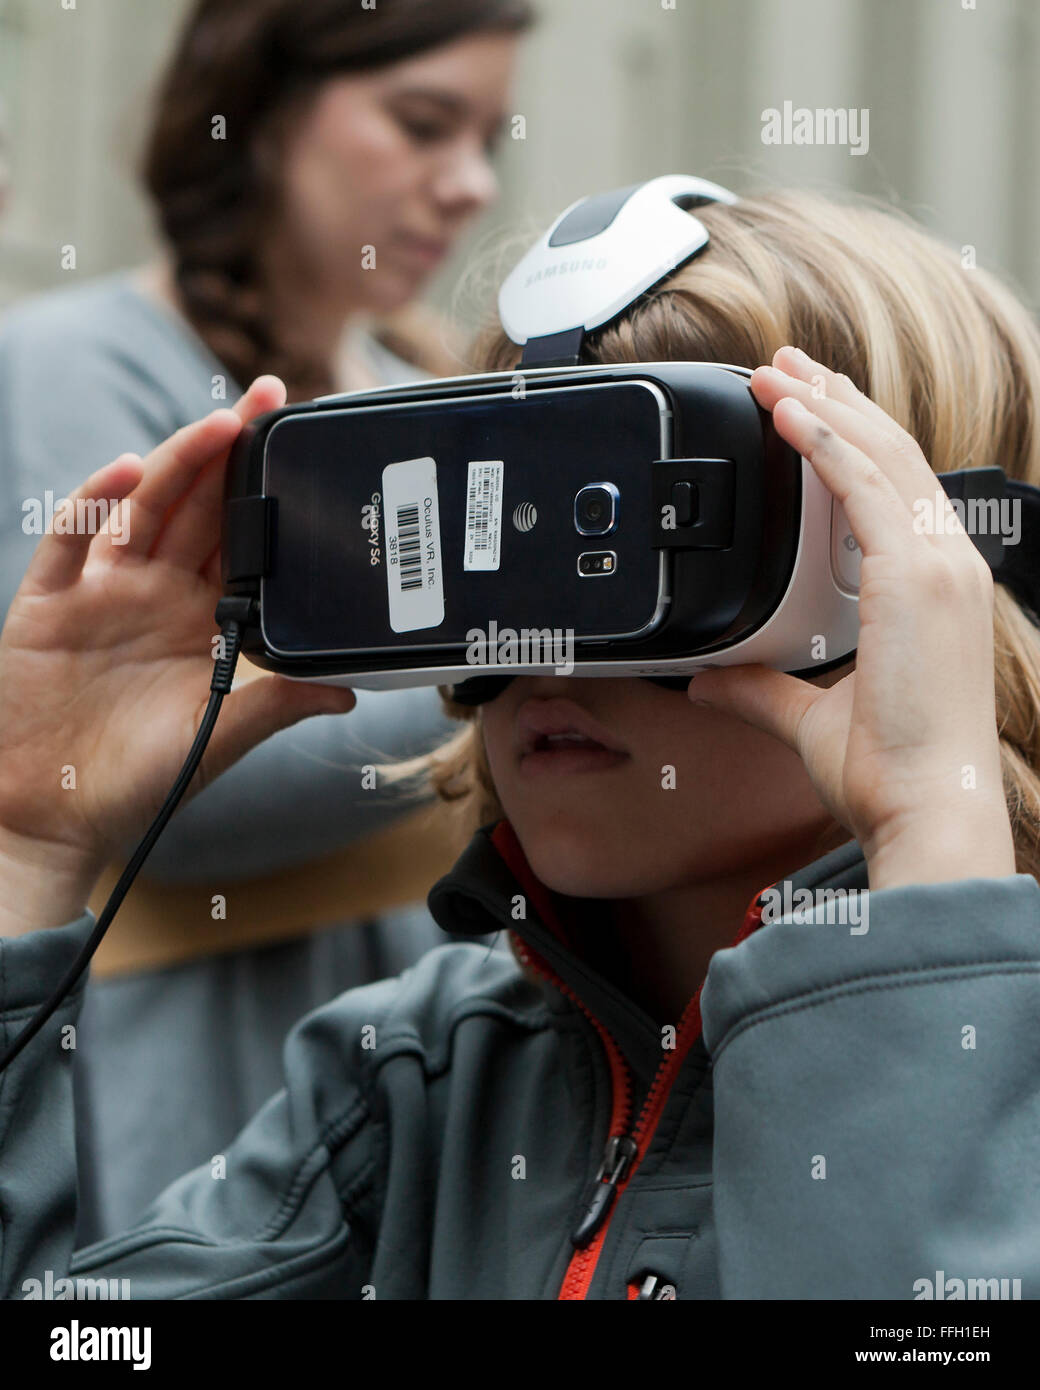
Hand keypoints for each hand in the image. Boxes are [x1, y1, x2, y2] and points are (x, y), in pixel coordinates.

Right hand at [0, 377, 355, 929]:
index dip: (268, 493)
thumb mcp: (220, 739)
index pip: (244, 542)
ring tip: (219, 424)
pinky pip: (70, 542)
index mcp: (203, 621)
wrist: (52, 817)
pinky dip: (94, 502)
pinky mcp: (51, 604)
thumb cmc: (140, 784)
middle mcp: (156, 595)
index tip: (302, 447)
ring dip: (178, 464)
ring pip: (143, 510)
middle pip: (198, 508)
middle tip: (269, 396)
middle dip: (231, 451)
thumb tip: (350, 688)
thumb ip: (278, 703)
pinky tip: (129, 471)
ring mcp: (103, 594)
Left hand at [687, 346, 1014, 889]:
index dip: (850, 440)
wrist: (925, 807)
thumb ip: (758, 689)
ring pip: (880, 457)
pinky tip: (793, 415)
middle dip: (835, 404)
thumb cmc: (889, 769)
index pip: (893, 490)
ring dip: (825, 409)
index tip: (809, 409)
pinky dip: (829, 444)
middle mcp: (945, 566)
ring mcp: (939, 566)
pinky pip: (868, 488)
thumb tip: (709, 679)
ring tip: (778, 373)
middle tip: (786, 368)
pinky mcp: (918, 576)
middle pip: (890, 456)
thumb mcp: (807, 715)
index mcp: (932, 589)